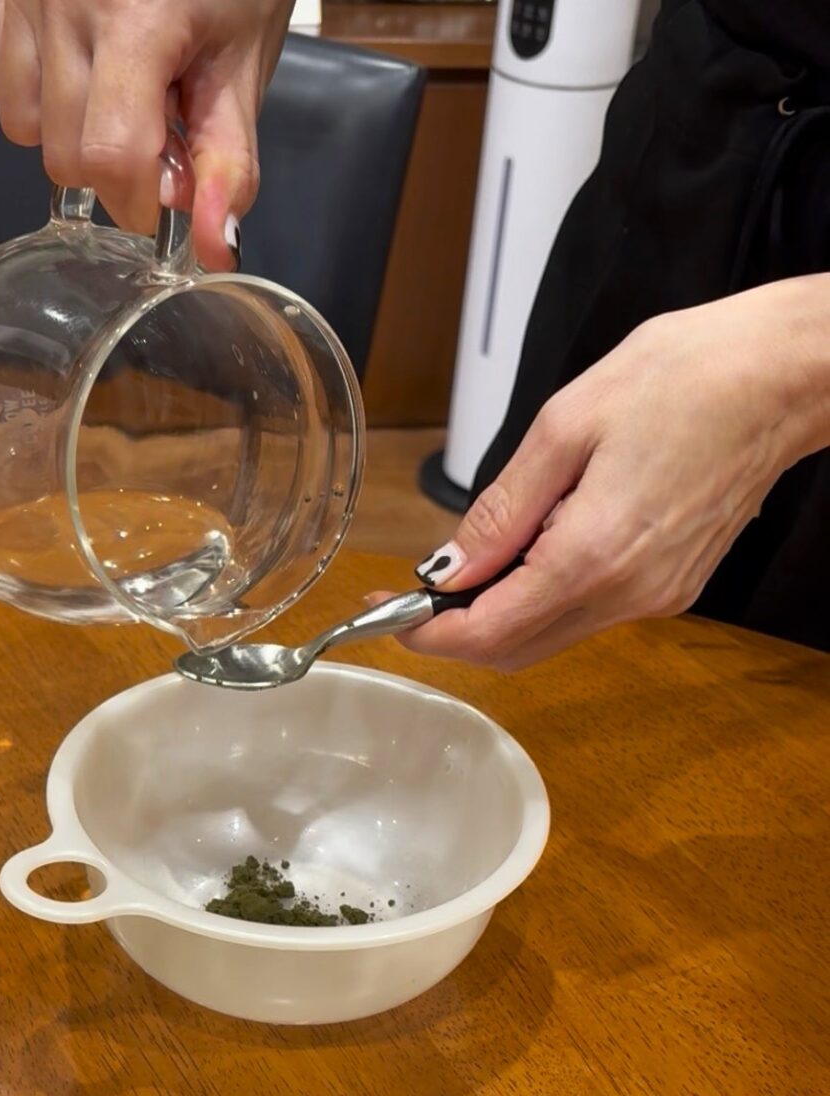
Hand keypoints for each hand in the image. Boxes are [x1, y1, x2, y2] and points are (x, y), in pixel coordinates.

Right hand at [0, 0, 293, 269]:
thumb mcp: (244, 63)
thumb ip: (228, 161)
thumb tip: (216, 250)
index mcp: (136, 21)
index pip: (110, 156)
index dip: (142, 200)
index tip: (170, 192)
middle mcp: (65, 5)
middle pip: (65, 155)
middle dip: (115, 173)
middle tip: (159, 132)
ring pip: (24, 127)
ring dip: (73, 138)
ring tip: (122, 94)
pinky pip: (0, 80)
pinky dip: (39, 98)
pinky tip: (84, 71)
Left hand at [388, 277, 829, 669]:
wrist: (785, 375)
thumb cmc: (684, 379)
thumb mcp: (565, 428)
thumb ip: (501, 512)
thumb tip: (449, 569)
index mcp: (593, 555)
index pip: (487, 632)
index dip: (425, 633)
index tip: (383, 613)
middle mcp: (628, 593)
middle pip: (515, 648)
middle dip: (453, 633)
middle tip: (409, 596)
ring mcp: (657, 596)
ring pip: (549, 636)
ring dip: (496, 616)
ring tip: (465, 565)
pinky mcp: (672, 586)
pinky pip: (588, 613)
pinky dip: (541, 599)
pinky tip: (526, 553)